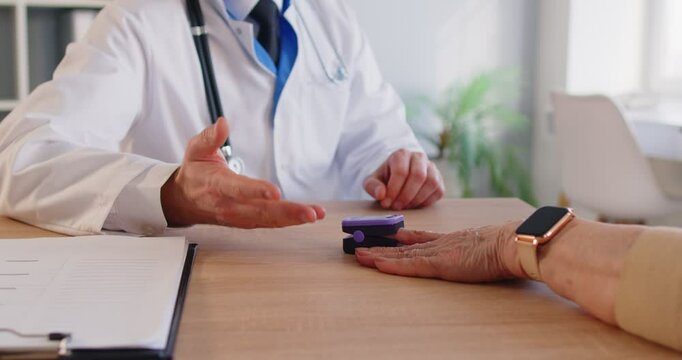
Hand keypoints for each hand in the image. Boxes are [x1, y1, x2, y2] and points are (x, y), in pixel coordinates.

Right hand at [161, 117, 324, 227]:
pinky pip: (269, 222)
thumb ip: (210, 137)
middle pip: (260, 210)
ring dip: (293, 218)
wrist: (183, 201)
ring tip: (315, 214)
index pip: (238, 188)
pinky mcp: (247, 221)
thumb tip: (223, 123)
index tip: (275, 192)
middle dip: (286, 212)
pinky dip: (289, 221)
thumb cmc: (195, 173)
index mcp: (217, 185)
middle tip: (309, 212)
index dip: (256, 191)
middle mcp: (229, 204)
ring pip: (268, 219)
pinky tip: (307, 217)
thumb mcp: (196, 150)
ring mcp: (239, 216)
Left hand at [355, 222, 524, 281]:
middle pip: (405, 246)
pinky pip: (410, 266)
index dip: (402, 237)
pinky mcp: (440, 264)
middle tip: (361, 246)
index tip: (389, 234)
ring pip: (402, 256)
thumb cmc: (506, 247)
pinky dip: (392, 266)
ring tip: (360, 255)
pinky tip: (377, 264)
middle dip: (382, 247)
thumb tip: (483, 251)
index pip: (421, 238)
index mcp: (451, 240)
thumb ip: (477, 249)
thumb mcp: (486, 245)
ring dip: (379, 256)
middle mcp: (440, 244)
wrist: (511, 244)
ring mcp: (438, 253)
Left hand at [363, 149, 444, 210]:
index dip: (394, 190)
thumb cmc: (385, 180)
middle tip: (396, 207)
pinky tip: (413, 205)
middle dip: (406, 195)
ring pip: (431, 183)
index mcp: (402, 154)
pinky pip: (438, 191)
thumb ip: (372, 186)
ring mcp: (432, 168)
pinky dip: (426, 202)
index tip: (386, 202)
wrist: (398, 179)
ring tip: (404, 206)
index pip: (401, 171)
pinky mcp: (439, 180)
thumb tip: (381, 194)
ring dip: (416, 199)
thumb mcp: (372, 181)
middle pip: (418, 175)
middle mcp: (419, 157)